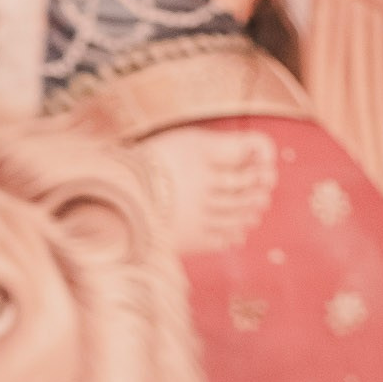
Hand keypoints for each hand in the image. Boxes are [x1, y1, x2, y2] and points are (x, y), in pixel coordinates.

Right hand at [140, 125, 279, 253]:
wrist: (115, 202)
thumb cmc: (151, 167)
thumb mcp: (184, 142)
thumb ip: (217, 147)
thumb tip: (253, 154)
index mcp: (201, 151)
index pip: (249, 147)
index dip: (263, 152)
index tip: (265, 159)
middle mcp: (203, 182)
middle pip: (245, 182)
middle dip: (261, 183)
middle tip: (266, 185)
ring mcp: (197, 213)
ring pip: (238, 211)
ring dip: (252, 210)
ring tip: (256, 209)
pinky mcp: (190, 238)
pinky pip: (223, 237)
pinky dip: (235, 234)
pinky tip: (238, 232)